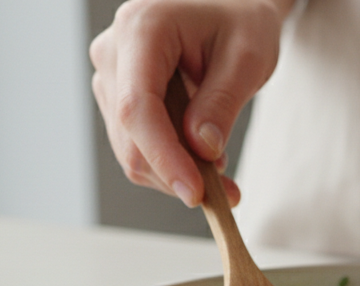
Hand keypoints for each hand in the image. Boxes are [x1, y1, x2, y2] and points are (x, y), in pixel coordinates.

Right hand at [89, 0, 291, 206]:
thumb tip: (201, 150)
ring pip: (130, 149)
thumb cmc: (240, 20)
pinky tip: (203, 158)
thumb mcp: (248, 57)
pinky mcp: (117, 96)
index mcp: (142, 28)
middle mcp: (114, 50)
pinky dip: (170, 163)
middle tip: (227, 193)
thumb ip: (222, 102)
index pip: (137, 108)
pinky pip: (136, 145)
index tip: (195, 192)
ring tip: (221, 166)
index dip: (163, 157)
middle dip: (176, 174)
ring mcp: (111, 75)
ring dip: (175, 172)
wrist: (229, 7)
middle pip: (130, 136)